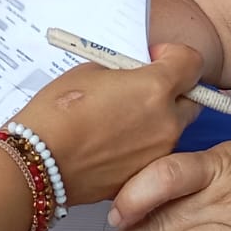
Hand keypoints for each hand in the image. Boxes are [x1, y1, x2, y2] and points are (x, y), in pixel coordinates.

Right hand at [8, 44, 204, 208]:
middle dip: (173, 90)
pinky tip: (111, 142)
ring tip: (118, 118)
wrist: (38, 161)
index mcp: (155, 88)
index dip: (174, 56)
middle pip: (190, 99)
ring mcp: (158, 153)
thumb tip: (133, 74)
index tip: (155, 59)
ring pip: (172, 129)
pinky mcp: (144, 174)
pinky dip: (141, 145)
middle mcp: (166, 122)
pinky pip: (153, 153)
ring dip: (156, 119)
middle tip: (141, 88)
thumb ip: (123, 71)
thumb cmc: (57, 114)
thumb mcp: (90, 72)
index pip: (192, 62)